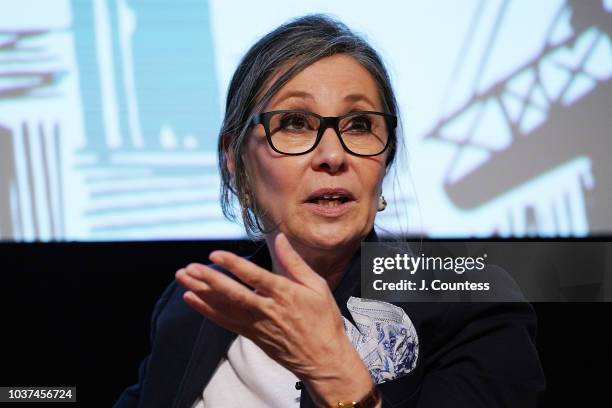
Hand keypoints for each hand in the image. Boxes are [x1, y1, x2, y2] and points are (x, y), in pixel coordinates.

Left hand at [175, 232, 373, 406]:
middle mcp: (268, 310)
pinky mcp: (252, 335)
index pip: (254, 277)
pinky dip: (206, 310)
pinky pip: (225, 321)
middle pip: (233, 294)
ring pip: (224, 307)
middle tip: (189, 268)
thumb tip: (280, 238)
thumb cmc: (323, 321)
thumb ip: (294, 262)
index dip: (233, 265)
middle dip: (209, 280)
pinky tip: (191, 299)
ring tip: (182, 278)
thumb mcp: (317, 286)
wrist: (323, 359)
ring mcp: (257, 325)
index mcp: (285, 294)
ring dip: (201, 292)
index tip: (215, 254)